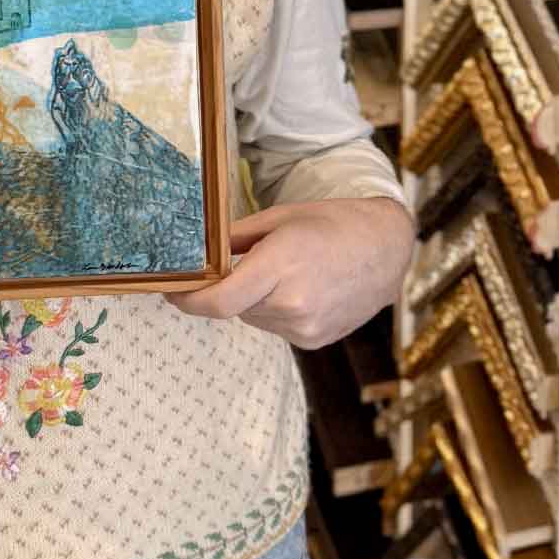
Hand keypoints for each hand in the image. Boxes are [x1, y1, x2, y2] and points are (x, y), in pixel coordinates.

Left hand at [165, 197, 414, 349]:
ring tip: (283, 271)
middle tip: (237, 264)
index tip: (172, 291)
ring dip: (252, 299)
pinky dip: (274, 310)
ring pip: (253, 317)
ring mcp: (306, 327)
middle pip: (233, 306)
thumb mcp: (280, 217)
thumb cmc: (333, 222)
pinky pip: (275, 327)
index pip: (219, 300)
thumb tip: (199, 251)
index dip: (188, 300)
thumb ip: (235, 238)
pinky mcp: (314, 341)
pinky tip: (299, 287)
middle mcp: (294, 303)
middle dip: (226, 288)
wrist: (387, 249)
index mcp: (283, 264)